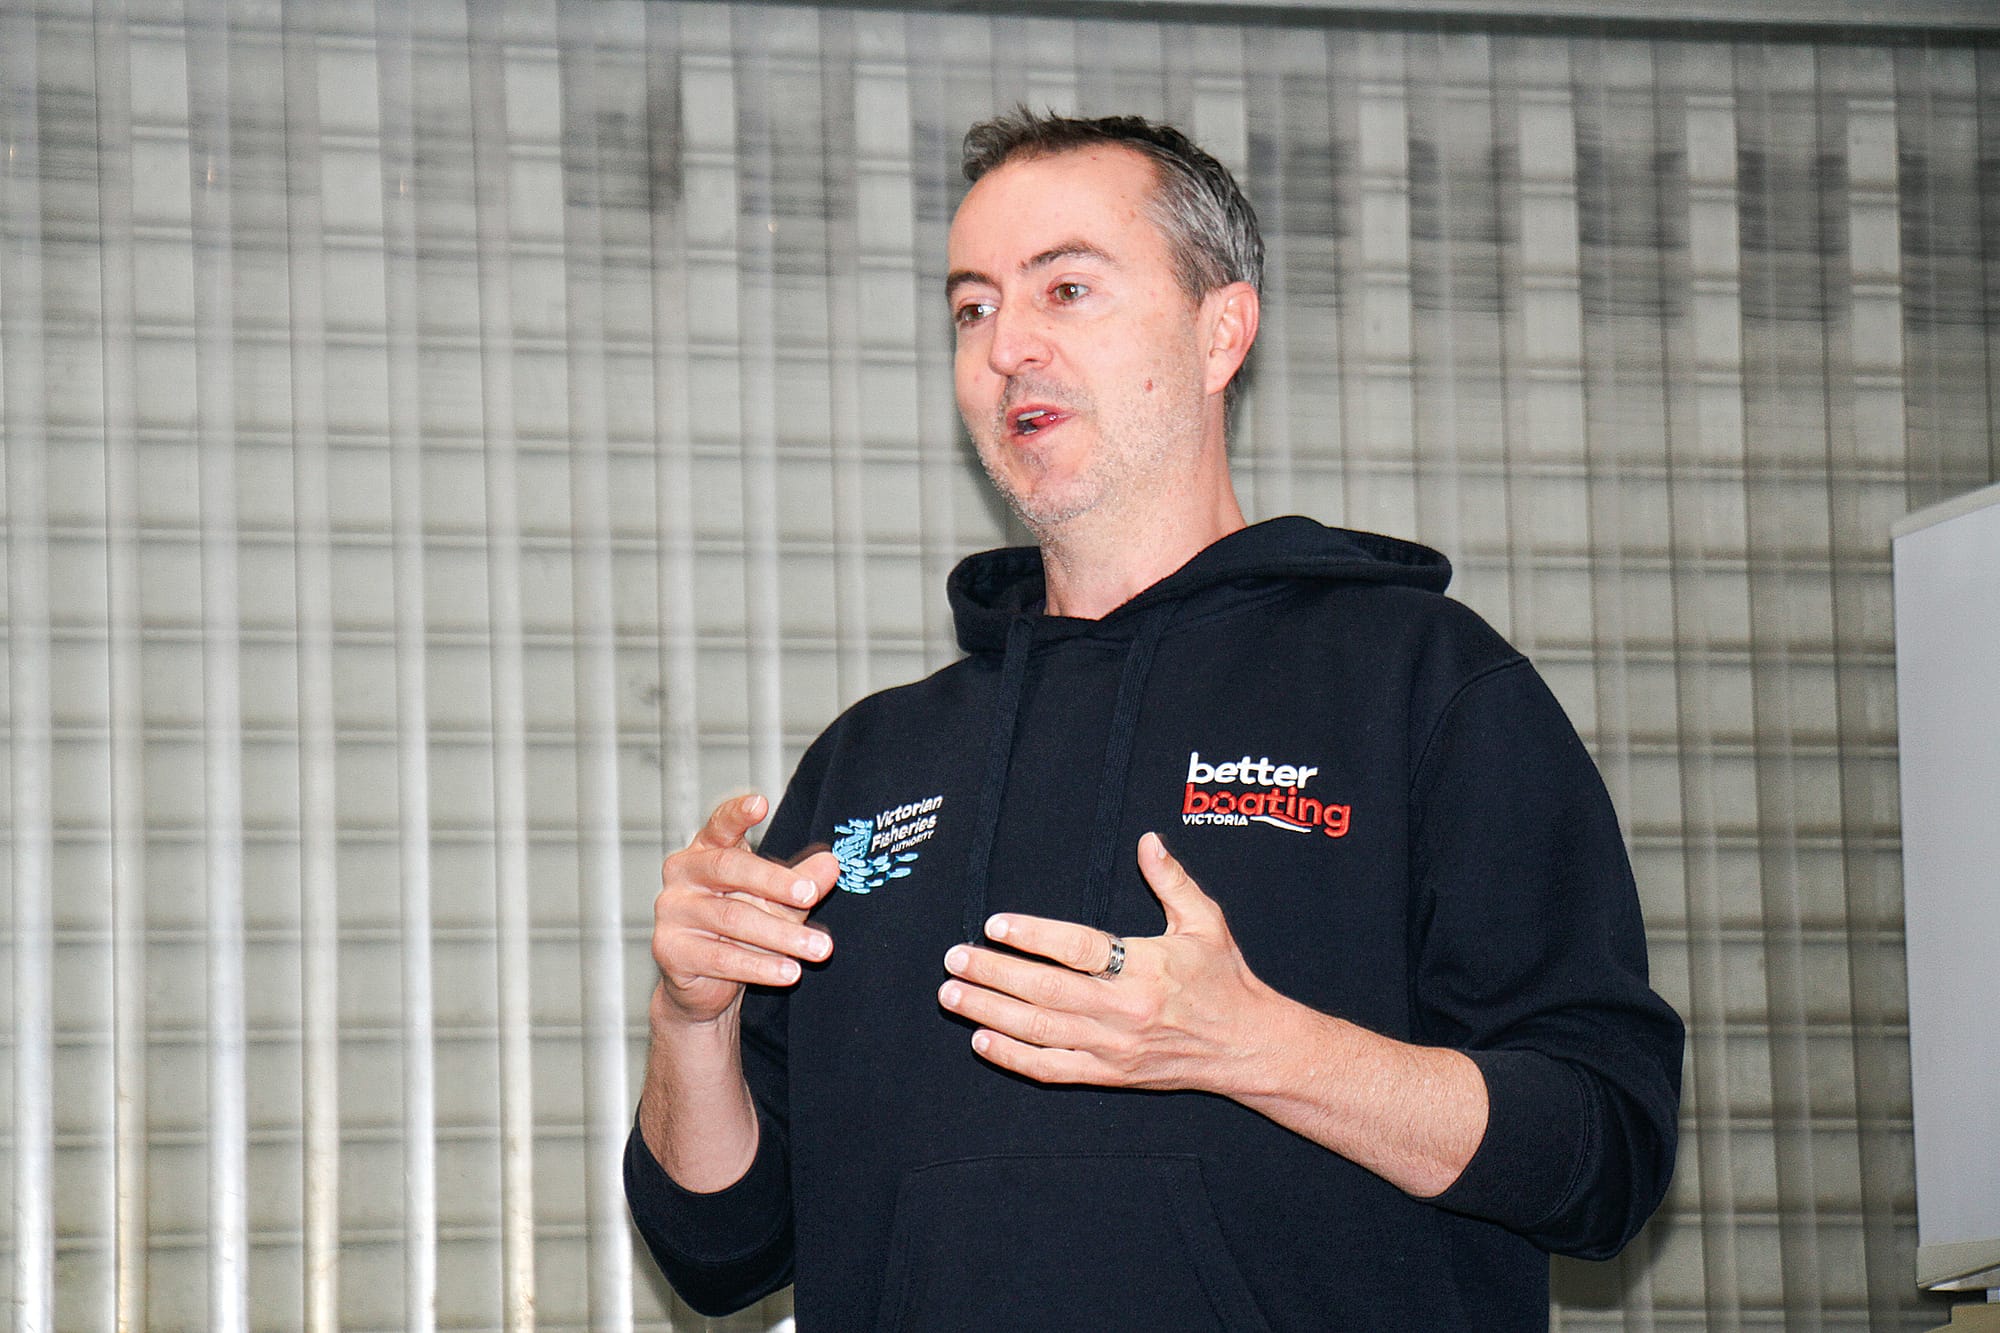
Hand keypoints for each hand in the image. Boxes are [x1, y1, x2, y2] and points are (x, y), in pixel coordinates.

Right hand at [651, 793, 838, 1027]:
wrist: (704, 984)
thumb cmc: (741, 930)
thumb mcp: (778, 901)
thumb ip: (801, 882)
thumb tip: (832, 864)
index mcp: (706, 851)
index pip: (720, 825)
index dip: (737, 813)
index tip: (760, 802)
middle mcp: (682, 874)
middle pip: (730, 868)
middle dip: (776, 882)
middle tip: (811, 895)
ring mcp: (671, 911)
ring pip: (733, 918)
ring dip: (782, 935)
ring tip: (818, 948)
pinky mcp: (669, 949)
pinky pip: (721, 957)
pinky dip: (761, 966)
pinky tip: (789, 971)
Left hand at [936, 831, 1275, 1092]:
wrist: (1248, 1047)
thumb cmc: (1225, 979)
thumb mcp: (1206, 921)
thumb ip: (1171, 881)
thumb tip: (1147, 840)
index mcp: (1147, 967)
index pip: (1078, 949)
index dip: (1033, 936)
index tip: (994, 924)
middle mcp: (1125, 1010)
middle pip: (1046, 991)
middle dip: (994, 974)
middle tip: (953, 958)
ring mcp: (1114, 1047)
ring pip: (1040, 1031)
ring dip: (990, 1012)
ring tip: (952, 993)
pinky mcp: (1110, 1074)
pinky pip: (1052, 1068)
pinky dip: (1013, 1058)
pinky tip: (981, 1040)